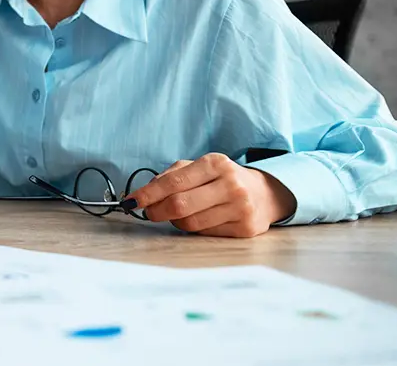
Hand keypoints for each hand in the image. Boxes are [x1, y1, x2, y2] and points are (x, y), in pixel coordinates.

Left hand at [127, 153, 295, 236]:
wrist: (264, 194)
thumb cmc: (223, 179)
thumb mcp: (200, 167)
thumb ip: (172, 176)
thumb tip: (145, 193)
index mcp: (216, 163)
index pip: (174, 182)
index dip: (148, 194)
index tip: (131, 201)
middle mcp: (230, 184)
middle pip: (180, 205)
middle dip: (157, 211)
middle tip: (149, 212)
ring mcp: (240, 208)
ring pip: (190, 223)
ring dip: (175, 221)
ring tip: (178, 214)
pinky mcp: (244, 229)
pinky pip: (205, 234)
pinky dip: (194, 228)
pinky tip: (199, 219)